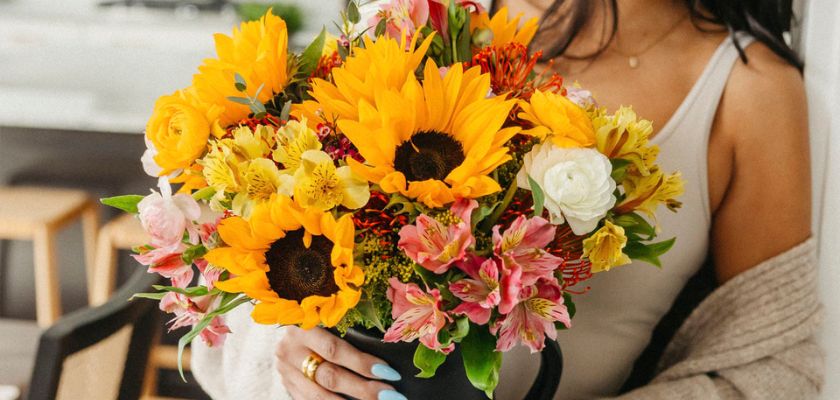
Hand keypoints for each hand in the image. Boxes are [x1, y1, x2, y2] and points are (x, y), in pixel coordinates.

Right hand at [275, 326, 406, 399]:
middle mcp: (290, 350)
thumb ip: (350, 329)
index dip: (362, 363)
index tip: (389, 372)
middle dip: (363, 389)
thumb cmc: (319, 319)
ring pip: (320, 396)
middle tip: (390, 394)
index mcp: (302, 326)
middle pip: (330, 376)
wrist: (291, 328)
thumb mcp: (330, 316)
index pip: (334, 350)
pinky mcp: (289, 386)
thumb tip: (386, 351)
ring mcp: (287, 372)